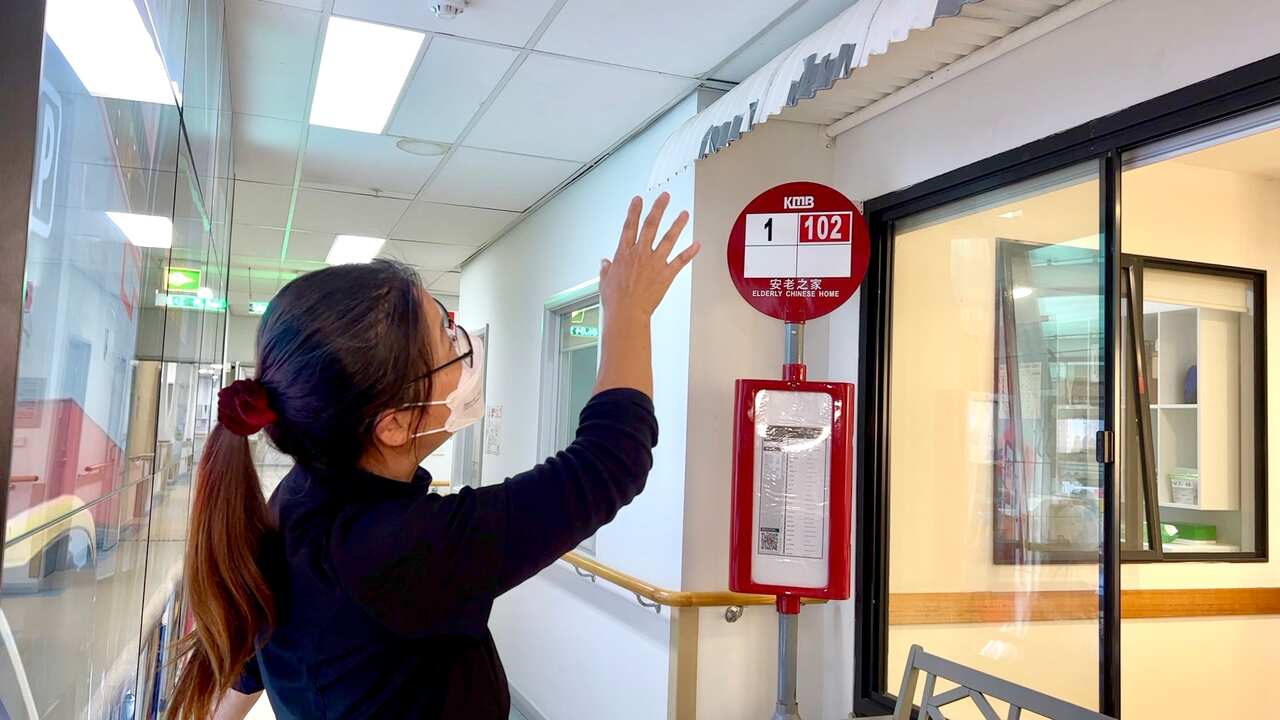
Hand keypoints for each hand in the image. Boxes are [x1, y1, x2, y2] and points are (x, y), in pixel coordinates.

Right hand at [599, 193, 698, 321]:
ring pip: (668, 238)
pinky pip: (680, 260)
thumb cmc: (615, 300)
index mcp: (624, 254)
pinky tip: (697, 245)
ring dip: (677, 225)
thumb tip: (605, 263)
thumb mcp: (604, 281)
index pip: (629, 226)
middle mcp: (640, 254)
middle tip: (665, 197)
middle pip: (651, 225)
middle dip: (658, 208)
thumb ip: (606, 269)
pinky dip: (689, 252)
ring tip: (684, 214)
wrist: (627, 313)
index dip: (634, 211)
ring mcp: (654, 262)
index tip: (638, 200)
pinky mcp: (666, 274)